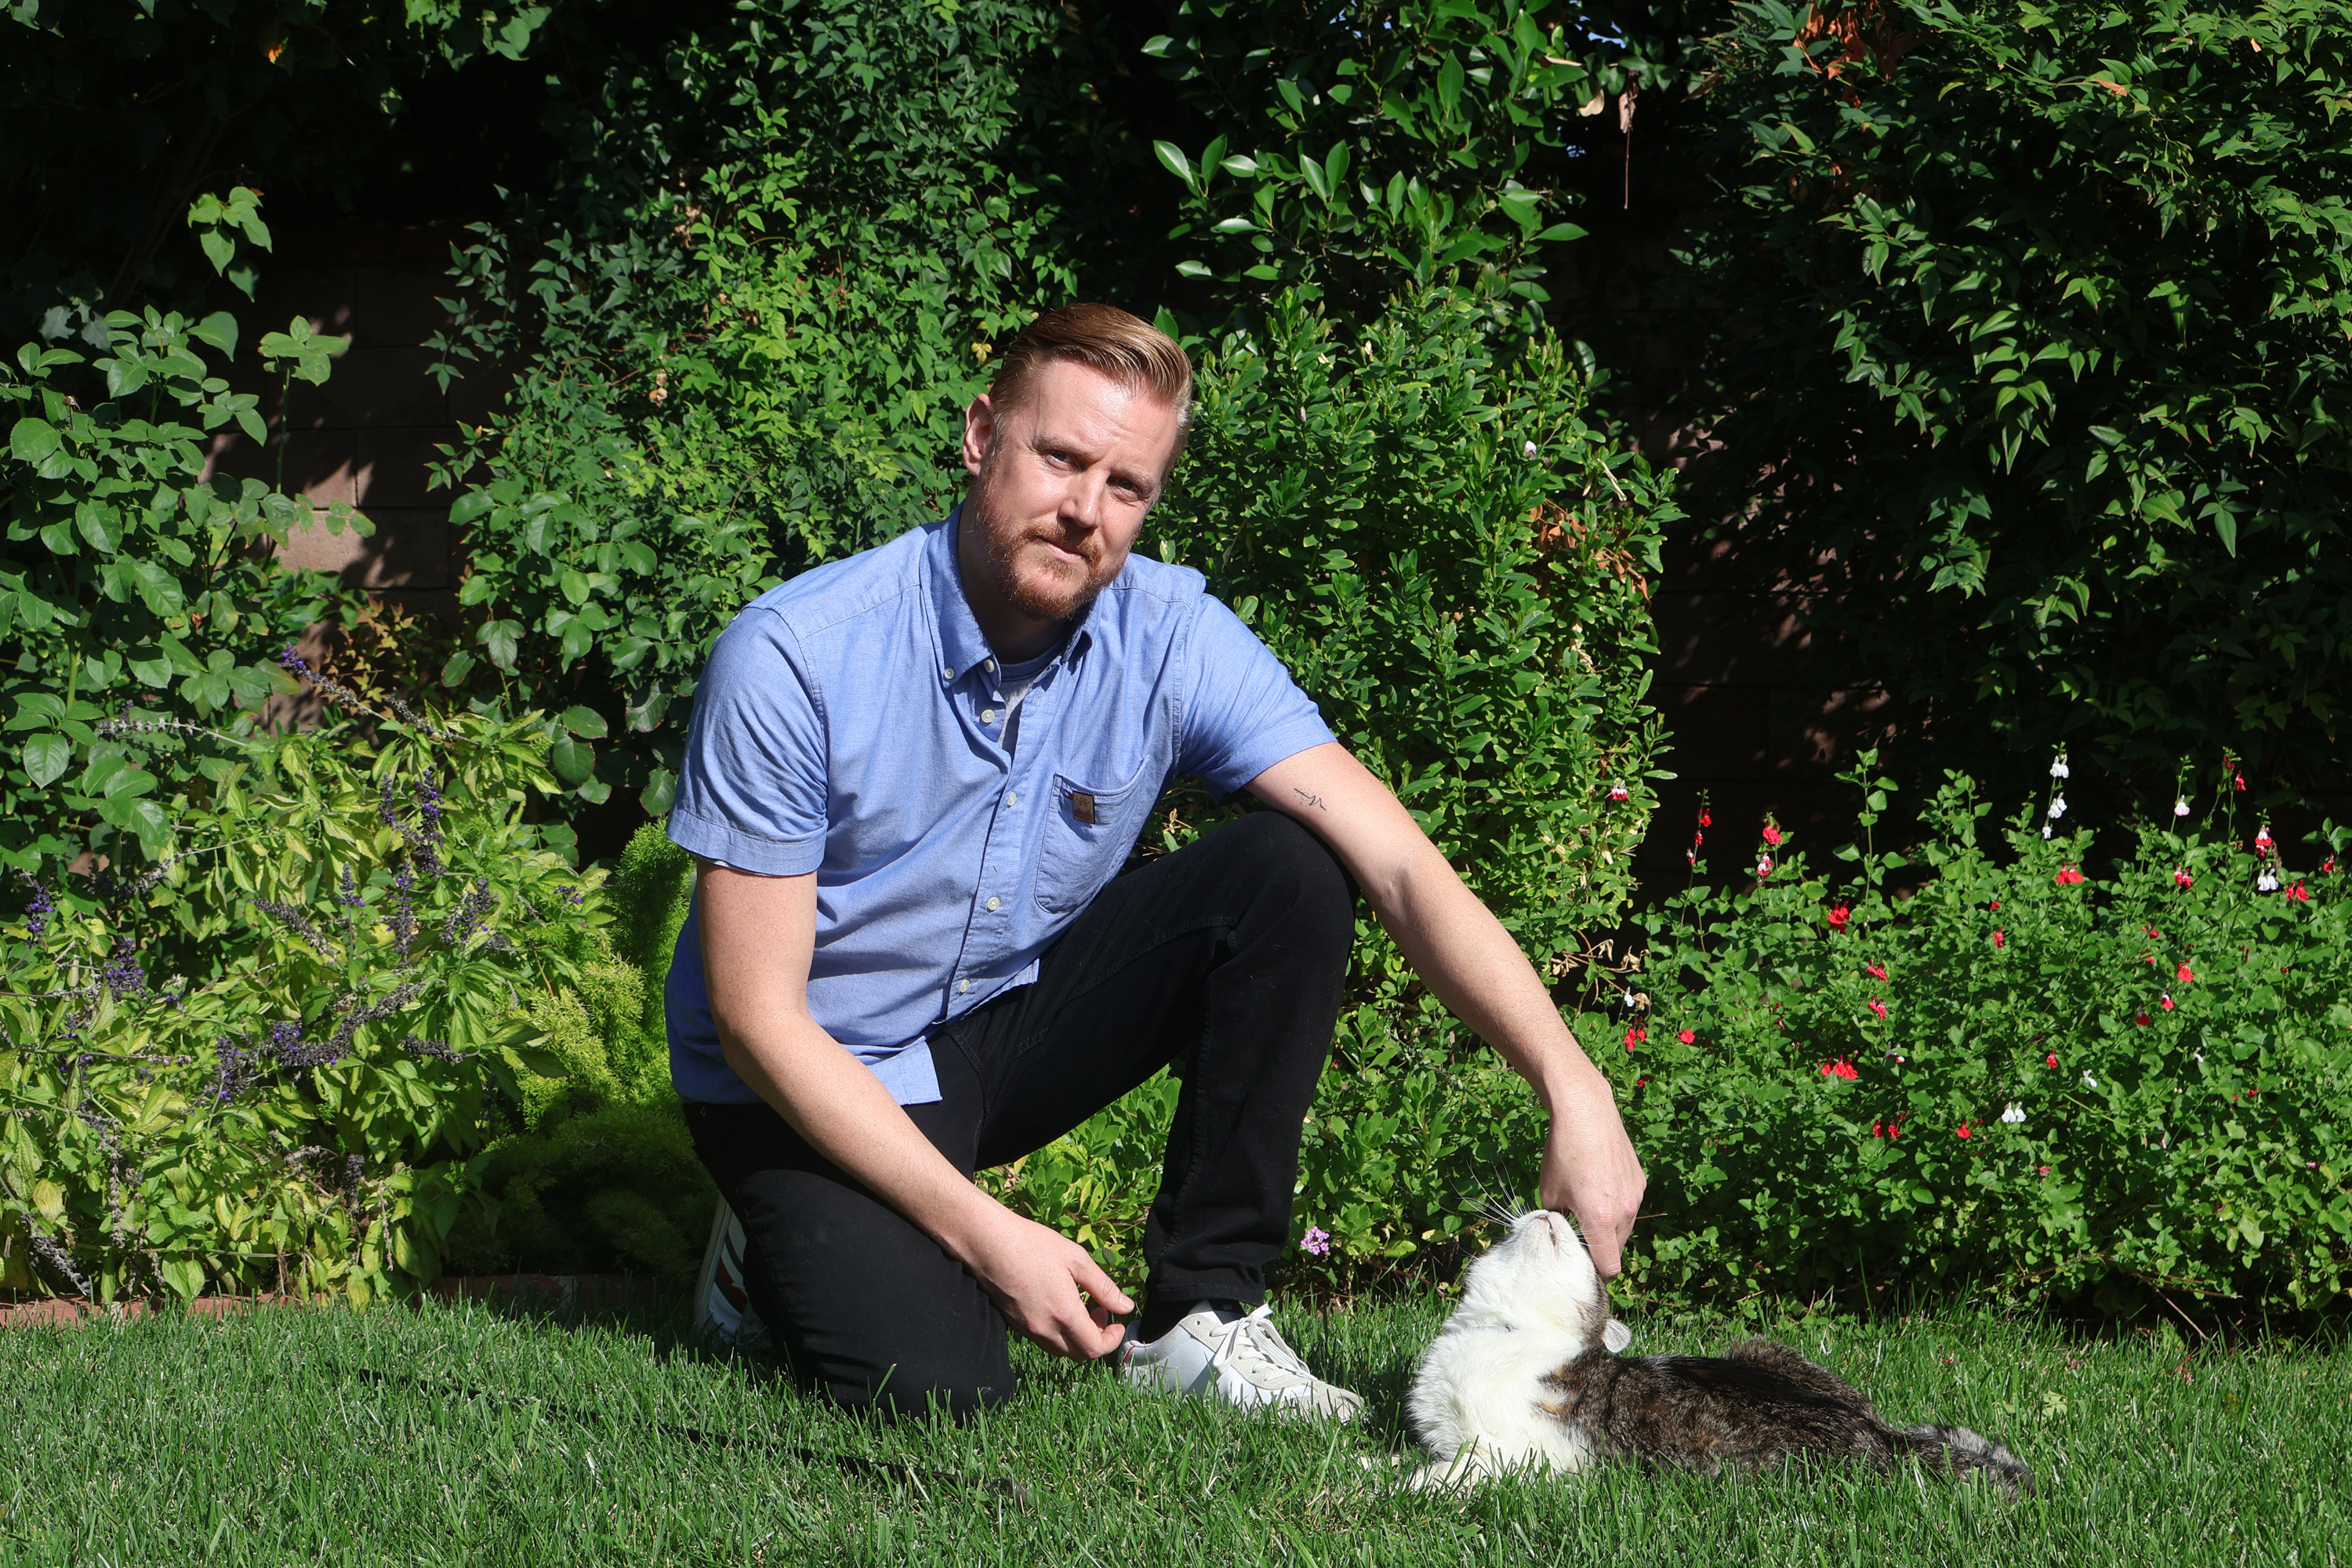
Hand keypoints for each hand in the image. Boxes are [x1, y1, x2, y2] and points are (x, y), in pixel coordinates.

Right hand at [951, 1200, 1132, 1359]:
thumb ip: (1103, 1288)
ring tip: (1081, 1306)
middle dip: (1096, 1338)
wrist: (987, 1242)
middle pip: (1078, 1354)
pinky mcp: (1014, 1323)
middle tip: (1100, 1311)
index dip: (1111, 1340)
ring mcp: (1027, 1329)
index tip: (1117, 1322)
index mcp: (1064, 1315)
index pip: (1094, 1348)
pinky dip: (1058, 1331)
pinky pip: (1043, 1339)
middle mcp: (1044, 1329)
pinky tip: (1059, 1304)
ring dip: (1077, 1336)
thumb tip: (1127, 1307)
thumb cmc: (1033, 1244)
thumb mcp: (1076, 1260)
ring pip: (1060, 1348)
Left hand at [1538, 1066, 1645, 1277]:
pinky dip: (1616, 1205)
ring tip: (1587, 1206)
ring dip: (1609, 1227)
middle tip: (1578, 1236)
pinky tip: (1598, 1185)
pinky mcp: (1640, 1180)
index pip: (1609, 1267)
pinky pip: (1629, 1205)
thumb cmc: (1562, 1153)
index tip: (1580, 1266)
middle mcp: (1625, 1211)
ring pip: (1625, 1227)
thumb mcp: (1549, 1194)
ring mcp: (1636, 1195)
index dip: (1594, 1272)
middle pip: (1617, 1249)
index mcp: (1601, 1220)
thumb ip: (1558, 1222)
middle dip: (1599, 1249)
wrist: (1585, 1112)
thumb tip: (1560, 1235)